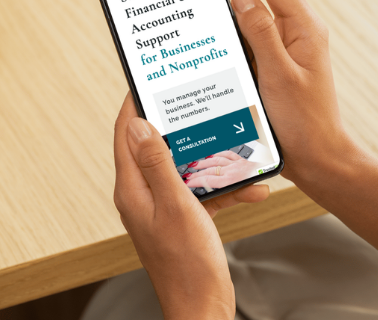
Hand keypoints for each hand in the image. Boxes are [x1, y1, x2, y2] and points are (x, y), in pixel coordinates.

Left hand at [113, 94, 267, 319]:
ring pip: (184, 167)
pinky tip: (252, 186)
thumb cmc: (188, 265)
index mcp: (132, 189)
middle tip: (197, 100)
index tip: (149, 80)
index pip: (125, 134)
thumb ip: (157, 164)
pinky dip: (224, 187)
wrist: (203, 308)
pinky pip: (202, 191)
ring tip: (232, 142)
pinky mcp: (182, 217)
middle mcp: (143, 194)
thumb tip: (136, 124)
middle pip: (156, 146)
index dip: (134, 104)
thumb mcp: (176, 206)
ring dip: (210, 157)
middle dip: (179, 124)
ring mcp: (162, 206)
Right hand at [207, 0, 358, 189]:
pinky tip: (206, 51)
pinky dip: (226, 43)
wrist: (318, 160)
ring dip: (222, 19)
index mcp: (304, 27)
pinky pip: (245, 44)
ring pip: (247, 21)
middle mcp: (294, 31)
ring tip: (192, 19)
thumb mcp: (280, 76)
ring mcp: (283, 48)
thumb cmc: (305, 123)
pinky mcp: (272, 64)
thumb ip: (261, 34)